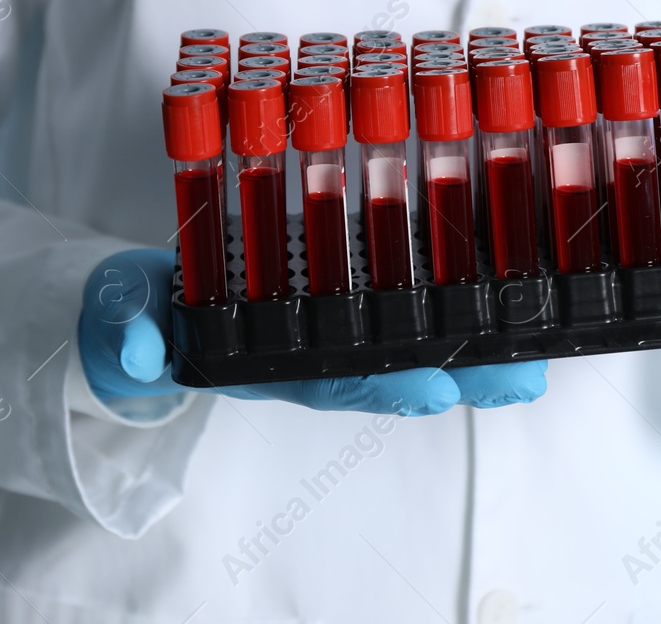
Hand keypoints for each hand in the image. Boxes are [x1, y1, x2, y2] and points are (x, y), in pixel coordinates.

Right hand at [79, 248, 546, 414]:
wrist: (140, 308)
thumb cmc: (138, 315)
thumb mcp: (119, 318)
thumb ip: (125, 330)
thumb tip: (141, 352)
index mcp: (266, 362)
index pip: (333, 376)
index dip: (385, 381)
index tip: (435, 387)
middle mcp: (312, 350)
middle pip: (396, 365)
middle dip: (463, 370)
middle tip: (526, 372)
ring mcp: (333, 321)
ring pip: (413, 332)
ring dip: (476, 337)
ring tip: (541, 342)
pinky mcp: (347, 283)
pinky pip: (408, 287)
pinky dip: (456, 284)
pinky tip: (508, 274)